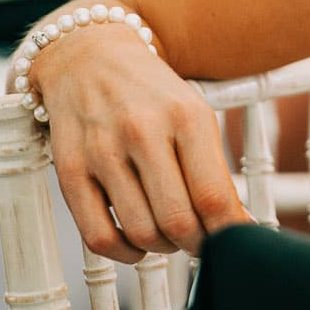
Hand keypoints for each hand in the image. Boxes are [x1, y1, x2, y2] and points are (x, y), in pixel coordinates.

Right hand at [26, 13, 250, 262]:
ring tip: (169, 237)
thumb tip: (240, 226)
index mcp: (186, 116)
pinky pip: (98, 235)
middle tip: (200, 242)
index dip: (228, 233)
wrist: (89, 56)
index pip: (214, 196)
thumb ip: (213, 169)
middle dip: (196, 244)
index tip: (234, 243)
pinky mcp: (70, 169)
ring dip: (162, 248)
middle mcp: (143, 131)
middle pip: (178, 221)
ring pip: (141, 233)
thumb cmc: (152, 94)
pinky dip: (123, 253)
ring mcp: (102, 151)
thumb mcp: (194, 115)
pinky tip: (136, 244)